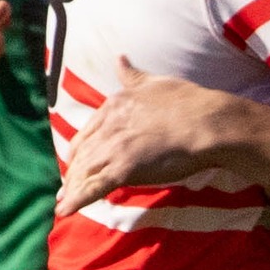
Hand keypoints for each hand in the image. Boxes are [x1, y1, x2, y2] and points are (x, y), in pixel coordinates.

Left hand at [54, 54, 228, 215]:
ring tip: (63, 203)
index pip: (88, 132)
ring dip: (72, 189)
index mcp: (114, 105)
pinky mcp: (123, 169)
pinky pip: (94, 188)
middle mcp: (108, 126)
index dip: (79, 149)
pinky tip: (65, 211)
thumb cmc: (188, 102)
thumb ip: (132, 75)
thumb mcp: (154, 82)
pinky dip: (77, 200)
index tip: (74, 160)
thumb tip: (119, 59)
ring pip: (84, 172)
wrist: (206, 123)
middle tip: (65, 189)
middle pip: (83, 154)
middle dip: (73, 172)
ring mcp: (114, 148)